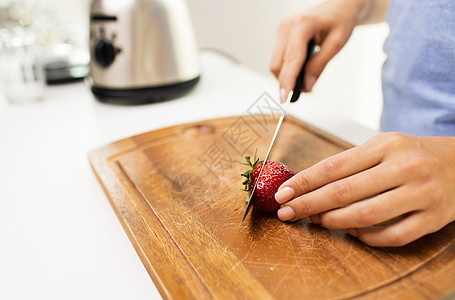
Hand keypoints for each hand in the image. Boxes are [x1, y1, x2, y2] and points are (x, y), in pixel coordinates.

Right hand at [270, 0, 366, 101]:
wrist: (339, 7)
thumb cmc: (340, 20)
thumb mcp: (336, 44)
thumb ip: (320, 65)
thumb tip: (307, 86)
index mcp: (302, 25)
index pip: (291, 59)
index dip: (287, 81)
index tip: (284, 98)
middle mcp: (287, 26)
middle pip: (278, 64)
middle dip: (287, 82)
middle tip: (302, 92)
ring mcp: (281, 30)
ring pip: (276, 63)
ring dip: (286, 76)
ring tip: (304, 79)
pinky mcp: (281, 34)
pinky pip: (278, 58)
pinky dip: (287, 68)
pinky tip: (299, 70)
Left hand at [274, 132, 454, 246]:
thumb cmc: (413, 154)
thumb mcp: (382, 147)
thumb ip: (349, 164)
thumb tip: (308, 185)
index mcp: (386, 145)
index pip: (334, 167)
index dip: (304, 182)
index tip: (283, 193)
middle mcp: (404, 167)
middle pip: (344, 192)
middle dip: (309, 204)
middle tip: (287, 212)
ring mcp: (421, 194)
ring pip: (365, 215)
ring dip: (334, 221)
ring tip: (318, 220)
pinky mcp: (434, 218)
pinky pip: (392, 236)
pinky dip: (366, 237)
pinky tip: (353, 232)